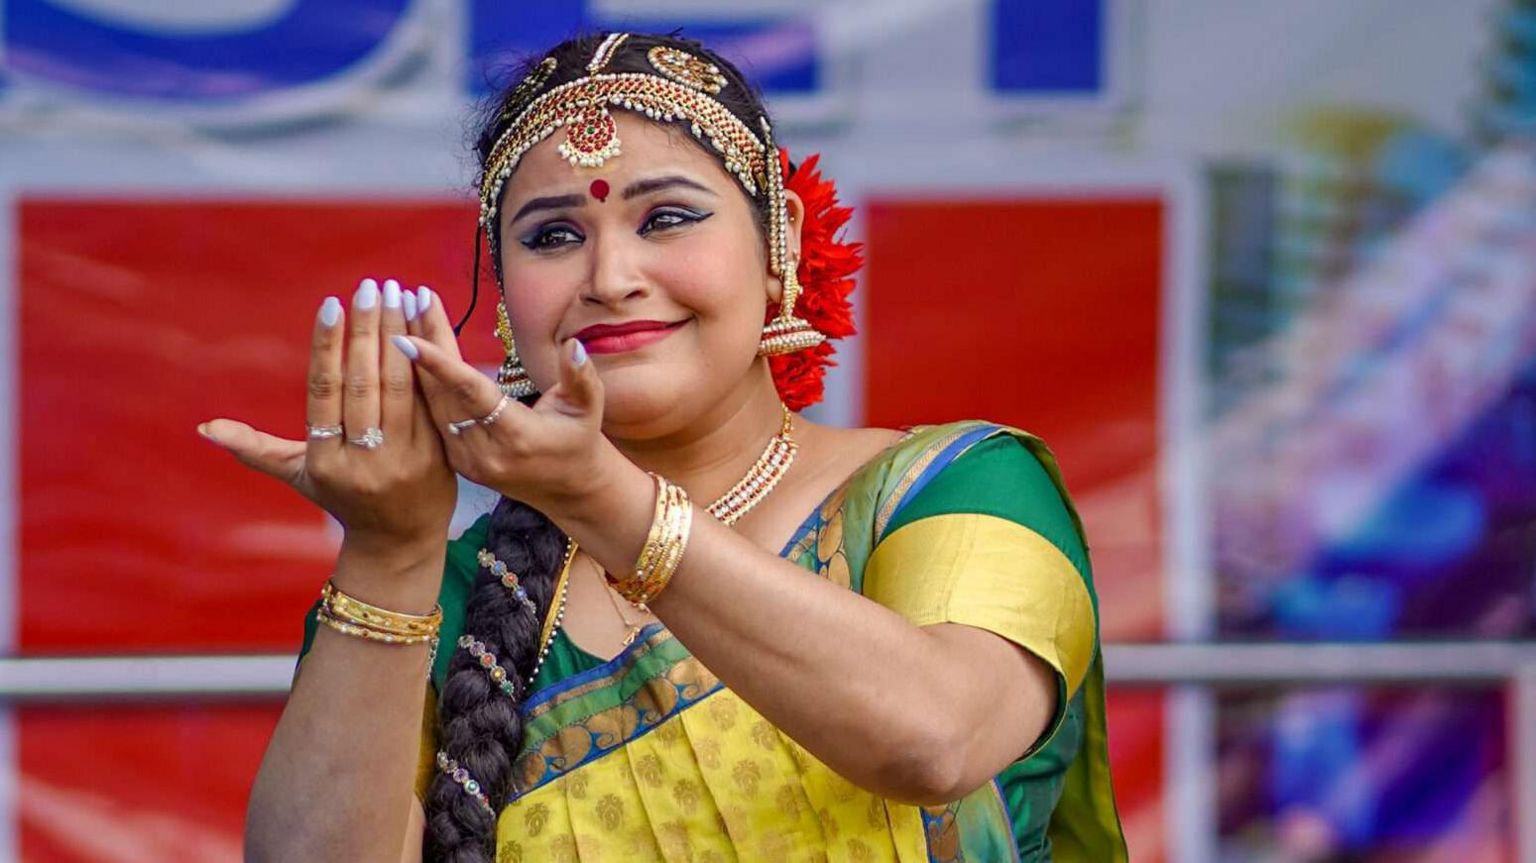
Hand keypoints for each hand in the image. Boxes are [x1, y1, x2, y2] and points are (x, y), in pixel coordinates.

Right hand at [199, 278, 457, 560]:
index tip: (332, 304)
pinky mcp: (435, 456)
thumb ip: (257, 449)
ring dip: (398, 336)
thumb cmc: (342, 499)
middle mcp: (362, 460)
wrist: (398, 543)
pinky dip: (425, 362)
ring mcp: (402, 459)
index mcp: (323, 460)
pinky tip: (423, 327)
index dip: (327, 346)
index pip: (325, 392)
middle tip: (369, 287)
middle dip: (366, 330)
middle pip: (364, 384)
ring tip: (396, 294)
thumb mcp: (299, 477)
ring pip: (399, 388)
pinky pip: (428, 401)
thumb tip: (205, 428)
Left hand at [388, 300, 611, 516]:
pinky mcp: (454, 460)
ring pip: (431, 404)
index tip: (407, 338)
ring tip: (406, 316)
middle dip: (424, 344)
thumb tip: (572, 345)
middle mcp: (483, 452)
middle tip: (410, 300)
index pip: (471, 393)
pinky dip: (420, 383)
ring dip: (416, 361)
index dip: (438, 365)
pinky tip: (411, 353)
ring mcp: (465, 460)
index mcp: (516, 437)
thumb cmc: (578, 440)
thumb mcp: (589, 407)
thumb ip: (580, 376)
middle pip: (442, 392)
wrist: (565, 487)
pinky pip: (431, 417)